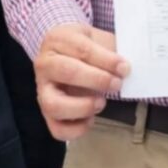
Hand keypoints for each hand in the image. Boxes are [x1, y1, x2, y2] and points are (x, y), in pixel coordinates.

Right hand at [34, 24, 129, 141]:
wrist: (64, 52)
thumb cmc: (83, 45)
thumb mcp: (96, 38)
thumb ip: (110, 50)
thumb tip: (125, 68)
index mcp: (56, 40)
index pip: (81, 49)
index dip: (106, 60)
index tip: (124, 67)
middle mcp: (44, 65)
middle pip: (66, 72)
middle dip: (97, 79)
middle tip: (117, 84)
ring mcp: (42, 90)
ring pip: (54, 105)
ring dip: (82, 107)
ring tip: (101, 103)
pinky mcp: (46, 113)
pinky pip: (56, 129)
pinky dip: (76, 129)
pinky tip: (91, 118)